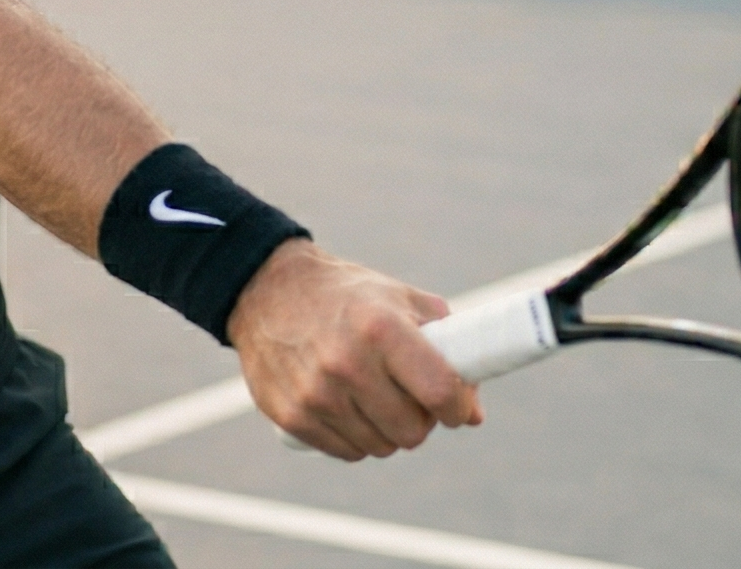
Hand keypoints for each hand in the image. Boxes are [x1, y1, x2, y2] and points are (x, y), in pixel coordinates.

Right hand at [226, 239, 480, 459]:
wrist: (266, 288)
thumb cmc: (348, 296)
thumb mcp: (400, 299)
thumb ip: (447, 347)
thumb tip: (473, 414)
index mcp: (381, 327)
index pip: (439, 391)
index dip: (458, 407)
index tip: (457, 407)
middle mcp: (347, 362)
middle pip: (412, 432)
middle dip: (420, 420)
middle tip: (409, 397)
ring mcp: (316, 393)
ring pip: (380, 446)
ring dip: (386, 430)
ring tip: (374, 396)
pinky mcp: (290, 415)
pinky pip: (346, 452)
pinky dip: (355, 437)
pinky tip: (348, 406)